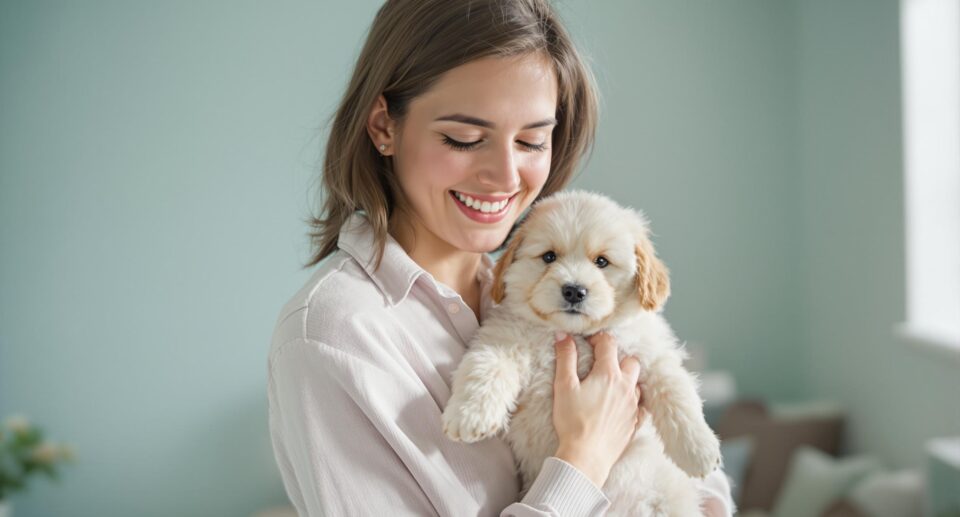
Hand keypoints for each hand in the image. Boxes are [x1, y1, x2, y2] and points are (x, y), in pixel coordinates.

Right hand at [551, 331, 645, 487]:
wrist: (586, 456)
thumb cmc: (572, 421)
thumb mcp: (563, 386)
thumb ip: (565, 358)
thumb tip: (563, 335)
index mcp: (608, 374)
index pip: (608, 344)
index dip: (598, 338)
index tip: (588, 342)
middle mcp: (625, 386)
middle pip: (631, 361)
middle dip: (618, 357)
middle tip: (601, 363)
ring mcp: (633, 405)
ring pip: (637, 383)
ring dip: (627, 379)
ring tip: (610, 384)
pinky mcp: (635, 422)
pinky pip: (641, 405)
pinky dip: (633, 400)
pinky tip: (621, 405)